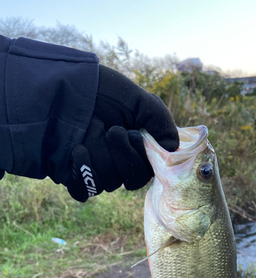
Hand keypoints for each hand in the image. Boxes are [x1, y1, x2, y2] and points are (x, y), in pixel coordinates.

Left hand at [67, 65, 178, 201]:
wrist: (61, 87)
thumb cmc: (102, 92)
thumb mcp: (139, 101)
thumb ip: (161, 123)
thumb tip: (171, 148)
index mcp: (136, 148)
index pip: (149, 170)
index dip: (143, 157)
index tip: (134, 133)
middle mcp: (119, 163)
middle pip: (132, 181)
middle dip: (123, 155)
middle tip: (112, 130)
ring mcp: (97, 170)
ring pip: (109, 183)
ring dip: (101, 154)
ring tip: (90, 130)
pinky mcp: (74, 174)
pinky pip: (83, 191)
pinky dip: (82, 173)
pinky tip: (78, 150)